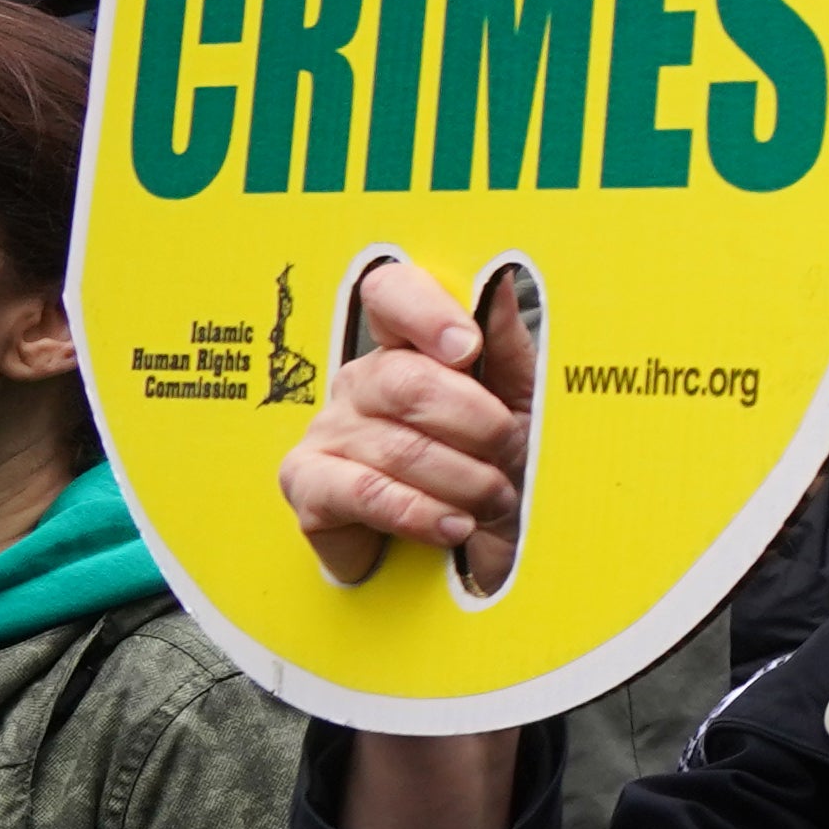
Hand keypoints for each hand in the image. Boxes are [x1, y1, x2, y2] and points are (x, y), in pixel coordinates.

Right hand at [283, 254, 534, 593]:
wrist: (476, 550)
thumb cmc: (498, 466)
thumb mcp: (520, 400)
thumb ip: (505, 343)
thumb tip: (500, 278)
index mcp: (408, 346)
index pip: (390, 293)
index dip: (426, 312)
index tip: (468, 348)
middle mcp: (361, 381)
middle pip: (406, 381)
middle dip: (477, 425)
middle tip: (512, 453)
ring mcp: (328, 431)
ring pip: (397, 446)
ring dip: (464, 480)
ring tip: (495, 500)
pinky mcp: (308, 485)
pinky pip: (364, 493)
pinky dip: (420, 513)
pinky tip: (453, 526)